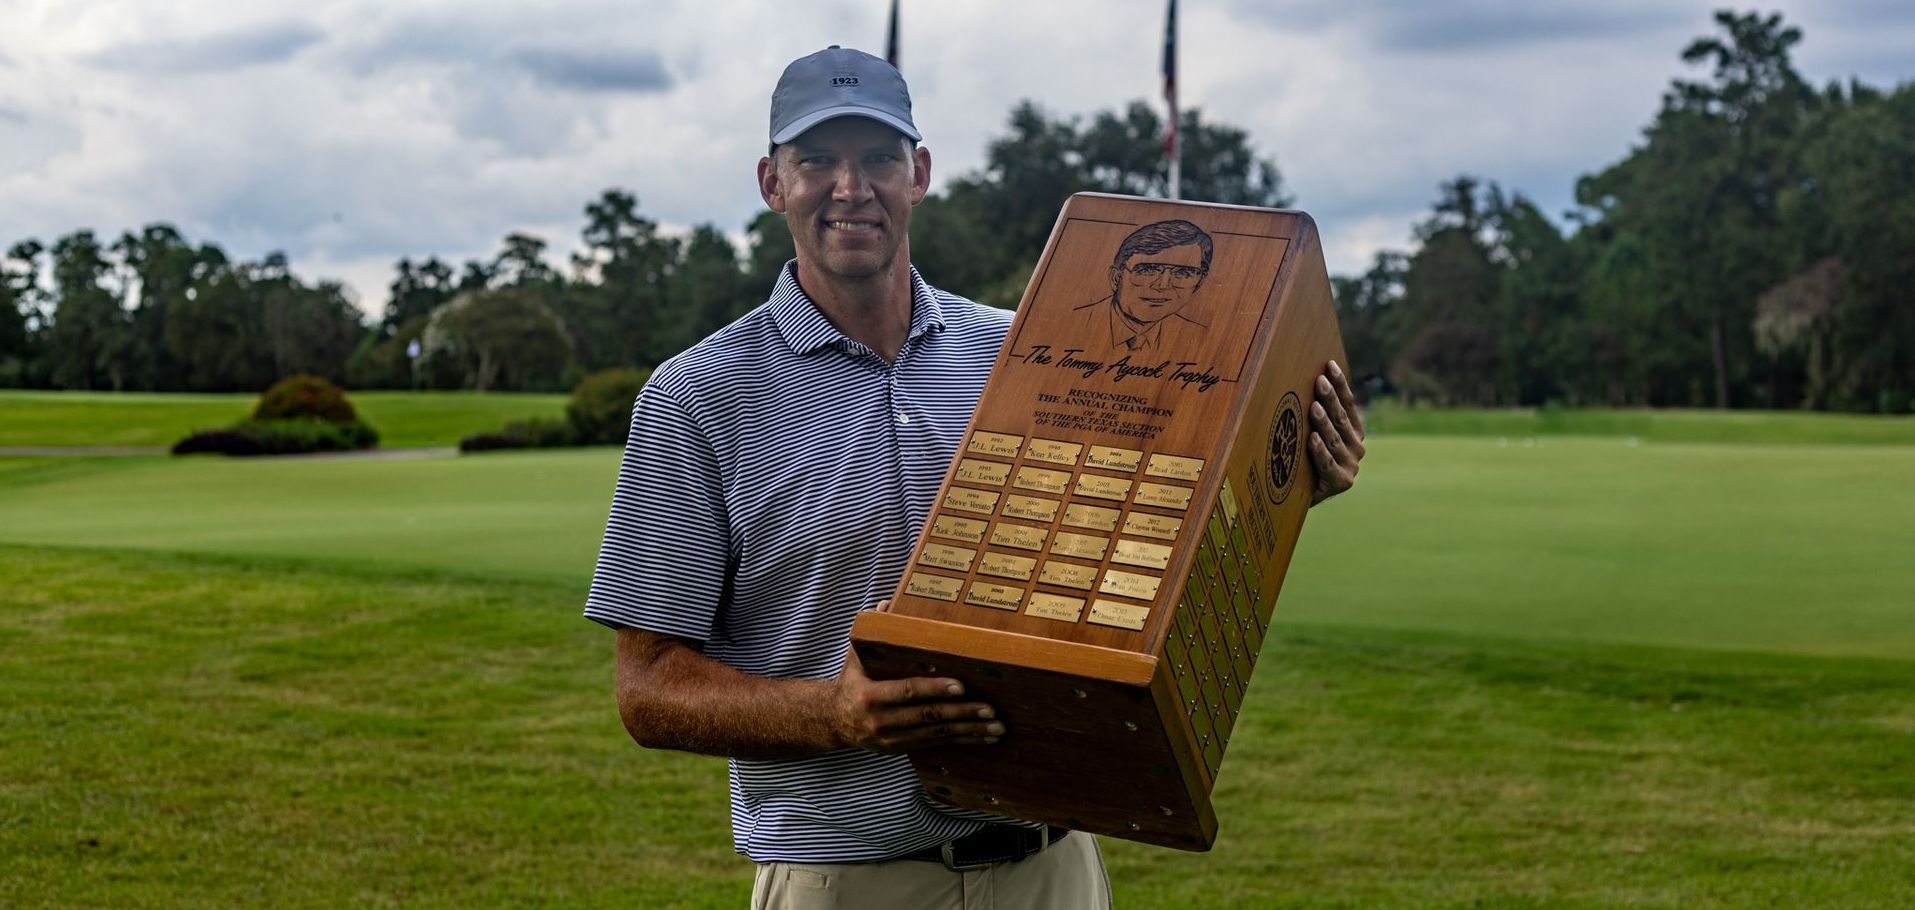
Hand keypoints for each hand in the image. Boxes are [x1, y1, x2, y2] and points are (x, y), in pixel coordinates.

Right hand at [829, 644, 1004, 752]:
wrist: (833, 721)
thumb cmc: (851, 681)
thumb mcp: (856, 656)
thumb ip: (874, 633)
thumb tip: (889, 603)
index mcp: (870, 696)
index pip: (908, 691)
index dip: (935, 688)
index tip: (962, 685)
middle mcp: (881, 721)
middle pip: (928, 716)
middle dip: (963, 713)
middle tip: (991, 709)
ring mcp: (892, 739)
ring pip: (937, 734)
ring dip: (969, 731)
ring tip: (996, 726)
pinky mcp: (901, 749)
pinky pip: (936, 744)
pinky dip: (962, 741)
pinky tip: (983, 737)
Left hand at [1308, 360, 1365, 505]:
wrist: (1298, 495)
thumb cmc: (1304, 457)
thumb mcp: (1313, 431)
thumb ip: (1317, 411)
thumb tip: (1307, 376)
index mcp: (1354, 431)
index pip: (1348, 403)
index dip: (1340, 384)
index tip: (1329, 365)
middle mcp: (1357, 446)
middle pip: (1341, 419)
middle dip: (1330, 398)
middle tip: (1319, 381)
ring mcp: (1350, 464)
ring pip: (1334, 439)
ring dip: (1324, 422)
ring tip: (1314, 407)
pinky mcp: (1341, 481)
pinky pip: (1327, 463)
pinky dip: (1320, 451)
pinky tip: (1313, 439)